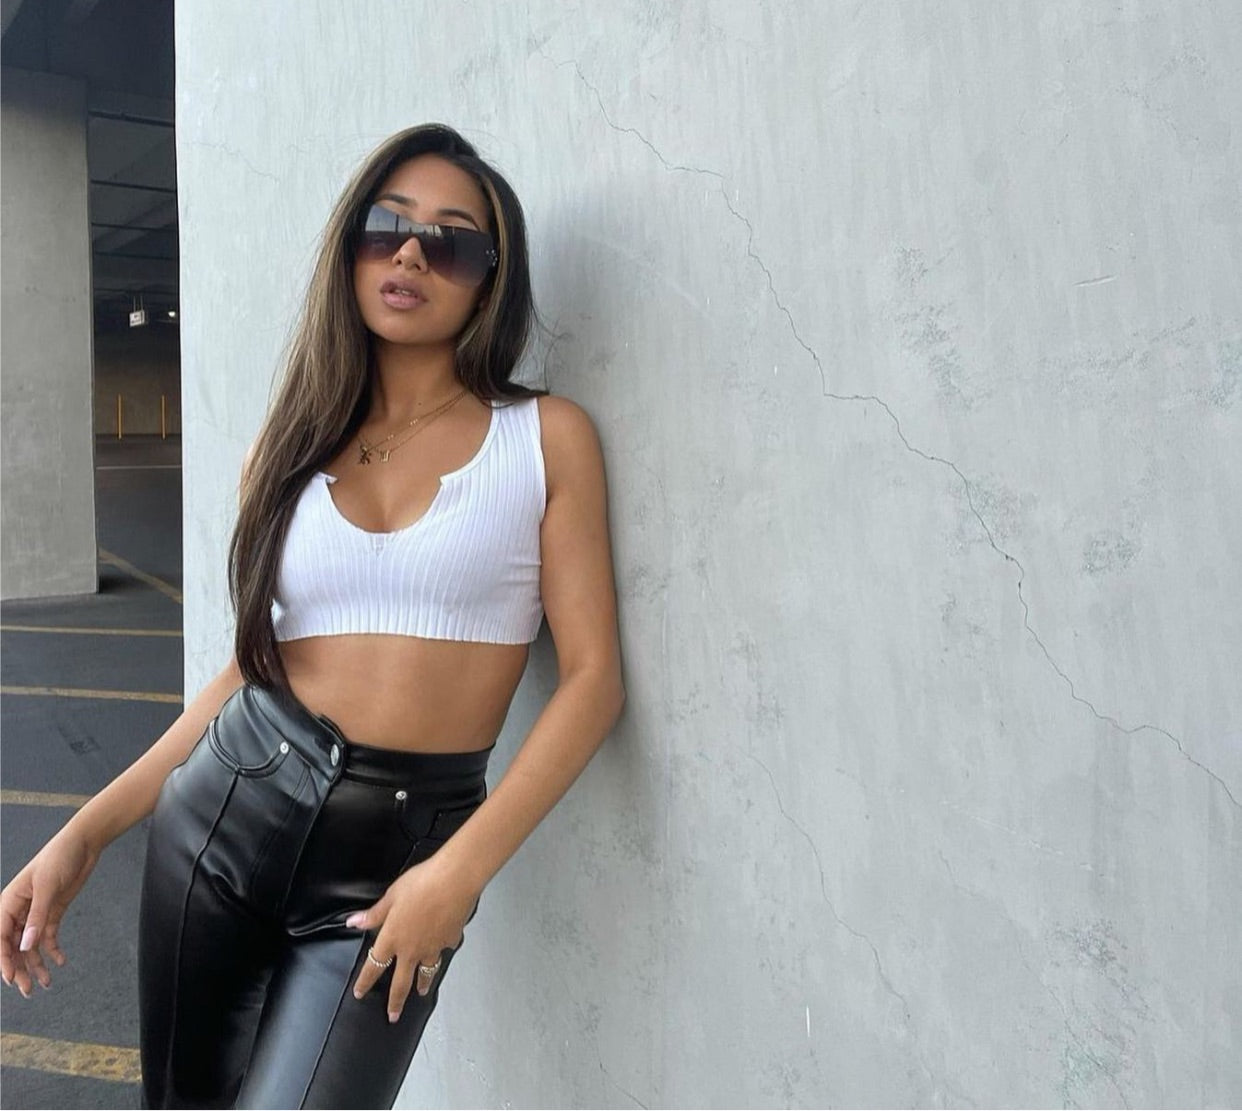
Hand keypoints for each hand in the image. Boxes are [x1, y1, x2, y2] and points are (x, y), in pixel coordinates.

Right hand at [1, 828, 99, 996]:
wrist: (82, 843)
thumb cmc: (59, 858)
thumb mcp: (47, 887)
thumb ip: (37, 917)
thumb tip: (26, 946)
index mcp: (8, 903)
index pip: (0, 937)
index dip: (3, 960)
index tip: (11, 979)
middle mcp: (19, 911)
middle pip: (14, 946)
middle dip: (20, 968)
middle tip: (29, 990)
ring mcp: (36, 913)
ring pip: (30, 945)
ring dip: (36, 964)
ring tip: (46, 984)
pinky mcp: (53, 912)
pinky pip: (48, 937)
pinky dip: (53, 950)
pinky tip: (61, 962)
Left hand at [346, 854, 478, 1023]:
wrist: (454, 881)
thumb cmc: (423, 883)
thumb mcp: (392, 895)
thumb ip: (374, 914)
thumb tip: (354, 922)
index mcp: (392, 938)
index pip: (374, 967)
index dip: (365, 982)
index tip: (360, 992)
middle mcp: (412, 949)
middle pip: (401, 983)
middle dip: (395, 1001)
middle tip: (393, 1015)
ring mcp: (433, 947)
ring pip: (425, 973)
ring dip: (423, 984)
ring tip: (423, 991)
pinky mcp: (450, 940)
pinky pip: (445, 949)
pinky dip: (443, 950)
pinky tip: (445, 947)